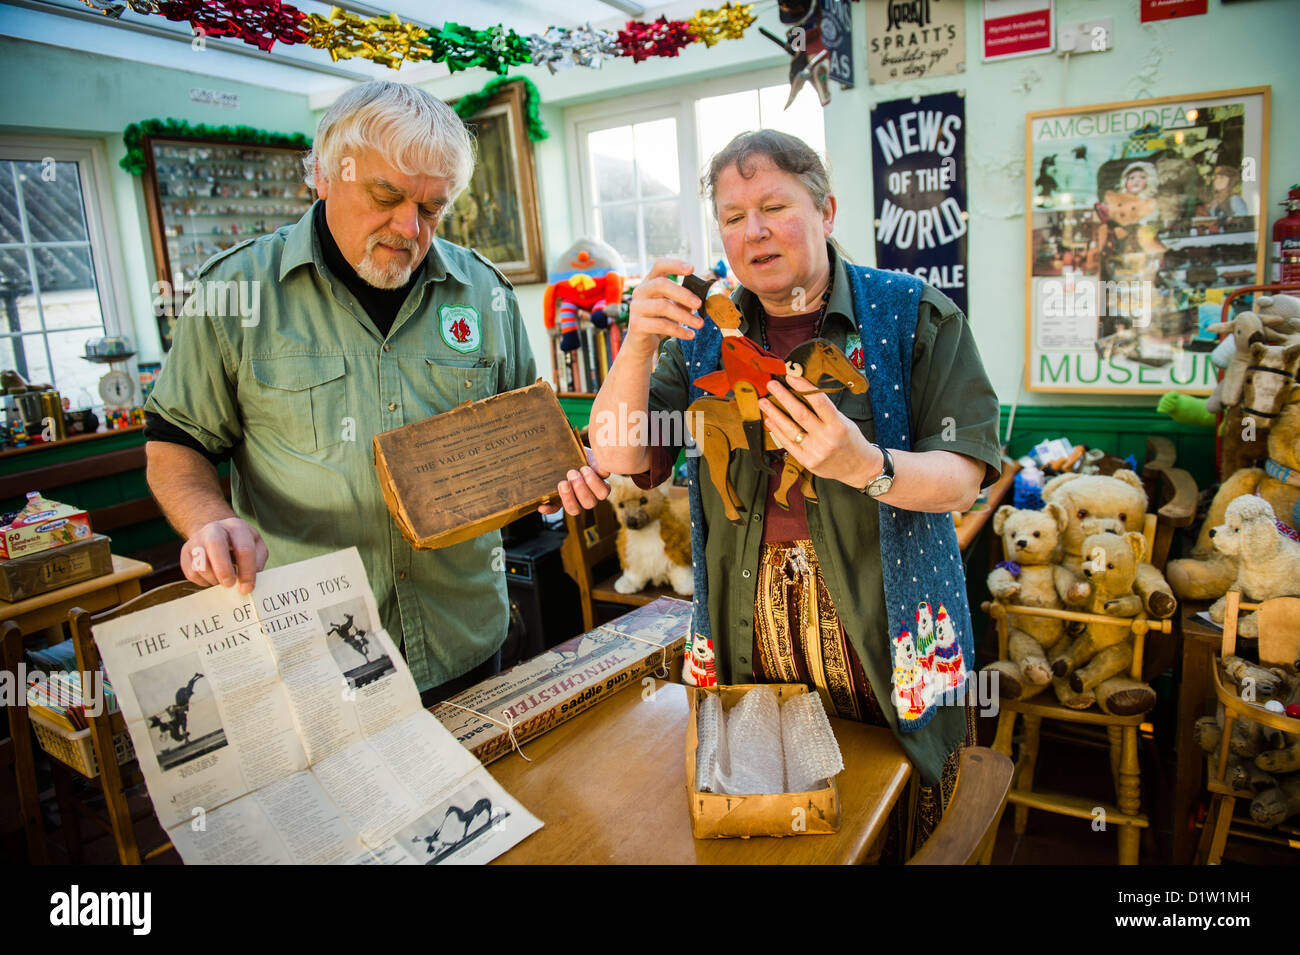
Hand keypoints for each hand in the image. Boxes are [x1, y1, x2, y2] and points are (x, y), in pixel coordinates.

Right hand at [181, 517, 267, 594]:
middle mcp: (214, 529)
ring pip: (200, 562)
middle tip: (230, 585)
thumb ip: (257, 561)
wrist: (217, 532)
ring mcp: (197, 539)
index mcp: (236, 526)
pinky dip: (203, 581)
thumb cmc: (240, 543)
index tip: (247, 587)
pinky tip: (212, 577)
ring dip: (213, 578)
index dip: (247, 571)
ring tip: (222, 580)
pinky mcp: (185, 551)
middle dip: (223, 570)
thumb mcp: (256, 546)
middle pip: (215, 545)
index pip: (244, 548)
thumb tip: (249, 580)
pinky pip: (191, 572)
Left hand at [539, 446, 610, 515]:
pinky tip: (542, 506)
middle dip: (581, 488)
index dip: (594, 483)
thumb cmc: (580, 453)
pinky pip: (555, 510)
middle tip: (572, 473)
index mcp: (599, 486)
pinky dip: (549, 508)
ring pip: (575, 510)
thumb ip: (594, 459)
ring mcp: (574, 502)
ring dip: (568, 498)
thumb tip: (599, 468)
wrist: (564, 453)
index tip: (584, 468)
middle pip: (590, 502)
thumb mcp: (588, 453)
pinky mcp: (559, 503)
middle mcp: (589, 497)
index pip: (603, 492)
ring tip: (562, 483)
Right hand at [622, 258, 702, 356]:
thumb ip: (683, 300)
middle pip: (661, 284)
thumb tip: (702, 298)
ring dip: (684, 316)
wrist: (641, 343)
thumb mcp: (672, 307)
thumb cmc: (659, 320)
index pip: (659, 266)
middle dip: (683, 294)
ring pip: (662, 306)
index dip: (675, 265)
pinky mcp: (636, 324)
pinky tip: (690, 334)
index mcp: (650, 282)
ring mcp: (636, 307)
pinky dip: (678, 330)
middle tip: (699, 304)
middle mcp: (640, 291)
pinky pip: (661, 325)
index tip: (692, 269)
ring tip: (700, 324)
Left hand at [758, 375, 879, 488]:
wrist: (859, 468)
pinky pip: (788, 444)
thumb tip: (802, 392)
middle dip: (783, 397)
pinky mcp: (807, 461)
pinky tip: (770, 421)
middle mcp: (827, 438)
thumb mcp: (844, 422)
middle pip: (800, 414)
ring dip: (774, 414)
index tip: (790, 376)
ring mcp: (816, 451)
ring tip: (764, 402)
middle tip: (771, 385)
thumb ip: (825, 411)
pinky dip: (777, 431)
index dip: (803, 387)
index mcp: (838, 425)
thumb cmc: (851, 441)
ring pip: (790, 429)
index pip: (819, 401)